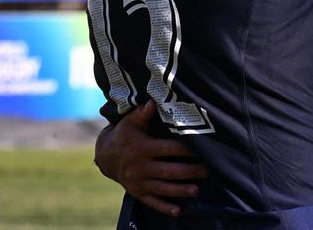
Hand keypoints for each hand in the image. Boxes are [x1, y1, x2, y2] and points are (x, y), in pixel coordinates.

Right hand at [95, 100, 207, 216]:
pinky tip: (178, 211)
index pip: (167, 149)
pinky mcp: (137, 192)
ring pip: (162, 188)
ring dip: (180, 190)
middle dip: (188, 172)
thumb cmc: (124, 134)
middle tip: (207, 171)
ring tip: (196, 190)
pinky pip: (152, 202)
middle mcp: (141, 167)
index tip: (201, 149)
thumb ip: (143, 113)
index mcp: (142, 148)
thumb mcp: (130, 122)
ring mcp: (139, 182)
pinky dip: (164, 207)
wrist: (105, 156)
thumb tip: (153, 101)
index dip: (184, 150)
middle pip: (168, 171)